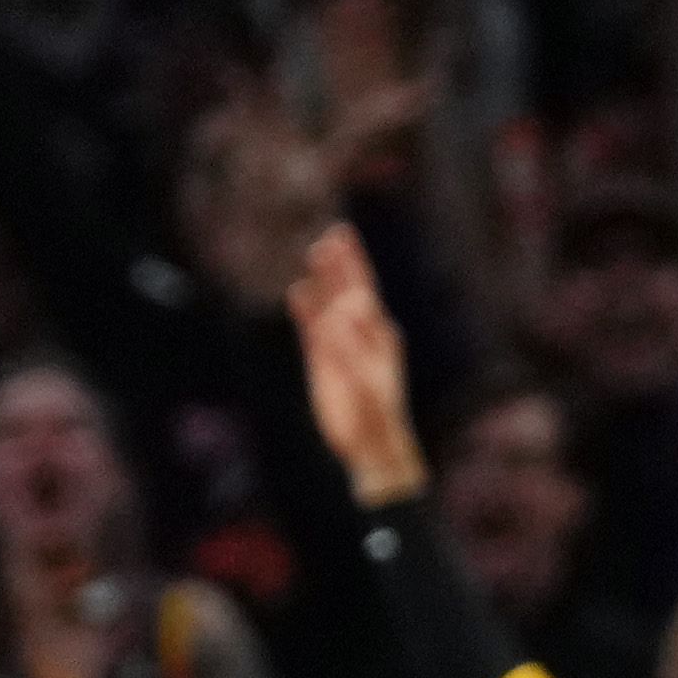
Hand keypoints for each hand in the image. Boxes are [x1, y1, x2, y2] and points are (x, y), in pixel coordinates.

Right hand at [289, 222, 422, 504]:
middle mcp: (361, 333)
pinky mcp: (323, 359)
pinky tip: (299, 292)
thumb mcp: (366, 380)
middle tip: (334, 234)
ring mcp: (341, 344)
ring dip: (323, 280)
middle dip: (340, 263)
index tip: (342, 238)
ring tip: (317, 252)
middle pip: (347, 289)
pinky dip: (306, 309)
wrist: (368, 443)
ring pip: (328, 304)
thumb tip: (342, 312)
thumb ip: (352, 348)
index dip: (353, 264)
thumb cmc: (375, 414)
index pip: (363, 290)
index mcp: (379, 333)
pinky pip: (312, 327)